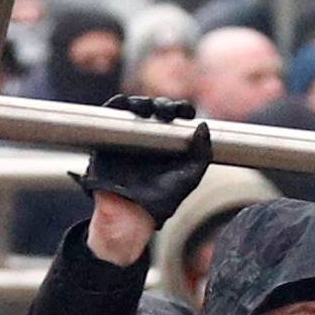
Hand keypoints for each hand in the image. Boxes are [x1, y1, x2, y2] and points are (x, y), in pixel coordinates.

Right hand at [74, 95, 211, 230]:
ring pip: (135, 108)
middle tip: (166, 112)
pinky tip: (124, 104)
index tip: (186, 111)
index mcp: (171, 143)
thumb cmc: (163, 199)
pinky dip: (117, 105)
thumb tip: (204, 125)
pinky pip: (112, 114)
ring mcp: (130, 134)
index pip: (177, 118)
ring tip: (146, 110)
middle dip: (163, 105)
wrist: (133, 211)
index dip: (182, 110)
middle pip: (157, 109)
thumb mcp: (190, 177)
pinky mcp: (110, 136)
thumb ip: (202, 154)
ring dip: (142, 103)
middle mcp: (151, 136)